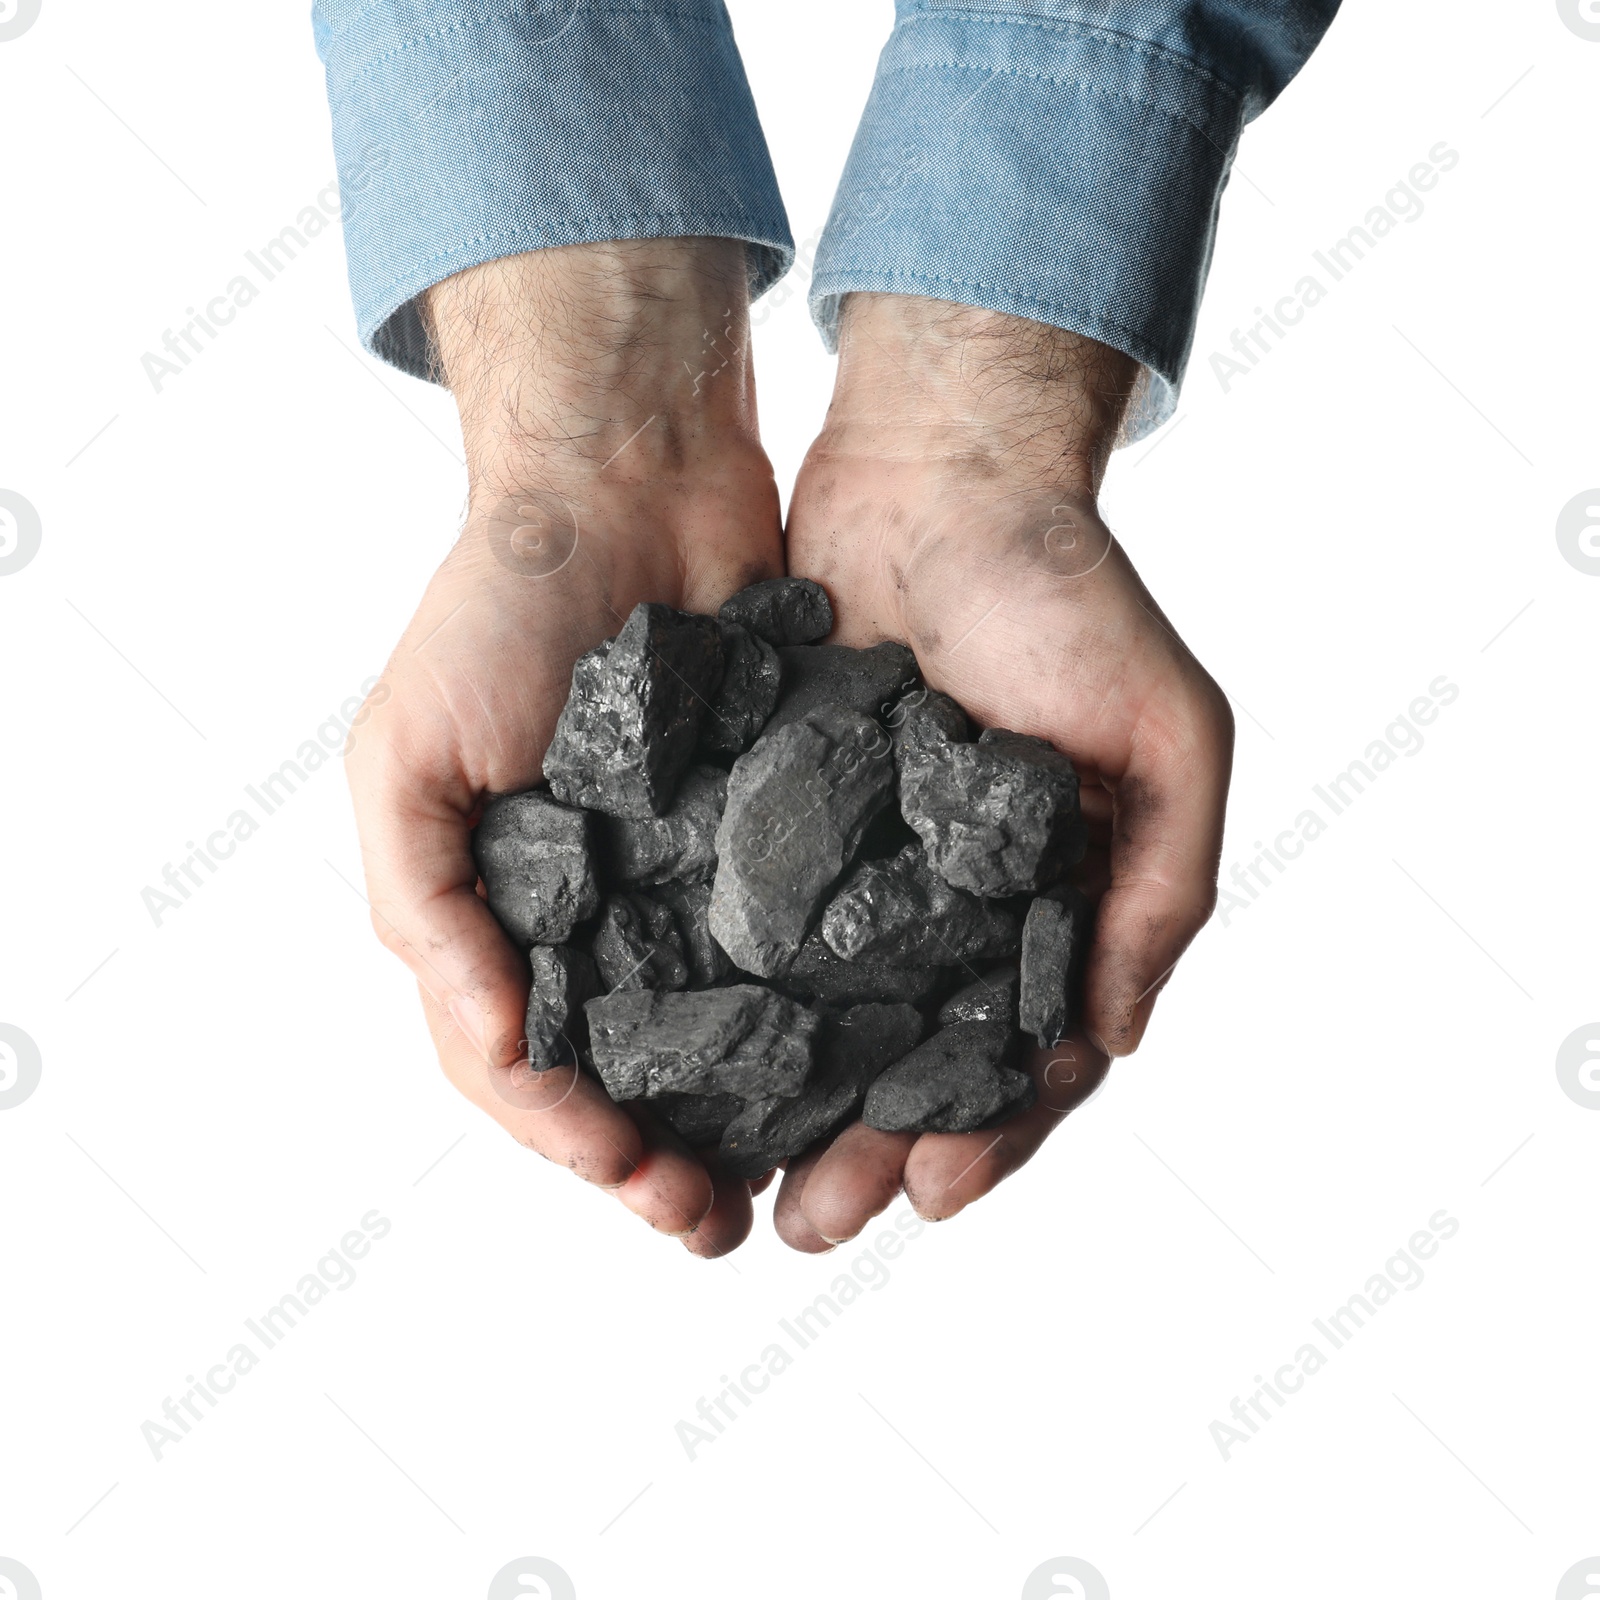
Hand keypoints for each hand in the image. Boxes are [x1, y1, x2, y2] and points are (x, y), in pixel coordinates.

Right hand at [345, 240, 782, 1256]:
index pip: (523, 1067)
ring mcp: (690, 878)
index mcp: (500, 913)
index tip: (640, 1183)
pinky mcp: (779, 835)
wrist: (629, 485)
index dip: (571, 1140)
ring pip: (718, 1033)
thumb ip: (426, 902)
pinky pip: (799, 945)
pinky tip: (858, 1063)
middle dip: (664, 1158)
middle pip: (626, 1073)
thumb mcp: (408, 755)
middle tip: (718, 1221)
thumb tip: (491, 1045)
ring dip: (746, 1115)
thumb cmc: (498, 612)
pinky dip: (818, 1013)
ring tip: (795, 1180)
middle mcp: (597, 912)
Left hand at [777, 293, 1233, 1249]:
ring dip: (782, 1106)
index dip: (983, 1134)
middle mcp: (943, 906)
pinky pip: (739, 932)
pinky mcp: (768, 819)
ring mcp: (852, 869)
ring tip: (733, 1181)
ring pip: (814, 1021)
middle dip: (862, 1149)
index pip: (1018, 1056)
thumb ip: (1164, 886)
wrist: (939, 474)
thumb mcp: (1167, 736)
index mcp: (1044, 908)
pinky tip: (677, 1062)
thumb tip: (1121, 1038)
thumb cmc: (1069, 596)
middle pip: (900, 1063)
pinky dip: (718, 1001)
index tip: (930, 1193)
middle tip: (811, 1224)